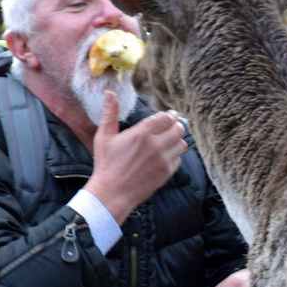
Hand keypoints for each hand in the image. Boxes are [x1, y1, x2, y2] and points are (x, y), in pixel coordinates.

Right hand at [85, 92, 186, 223]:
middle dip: (176, 125)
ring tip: (169, 140)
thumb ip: (110, 113)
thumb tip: (109, 92)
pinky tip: (165, 155)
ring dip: (177, 140)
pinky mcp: (166, 173)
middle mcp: (156, 145)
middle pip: (178, 129)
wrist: (112, 193)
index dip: (169, 115)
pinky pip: (178, 159)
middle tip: (172, 126)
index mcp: (142, 133)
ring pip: (181, 144)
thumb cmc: (106, 164)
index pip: (165, 118)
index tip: (170, 115)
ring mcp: (163, 160)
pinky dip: (174, 156)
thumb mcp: (104, 137)